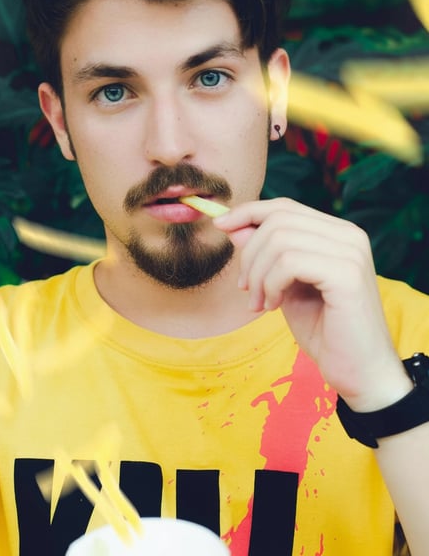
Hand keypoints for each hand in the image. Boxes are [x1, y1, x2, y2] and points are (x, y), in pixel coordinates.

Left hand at [214, 198, 411, 410]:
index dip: (249, 212)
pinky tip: (273, 306)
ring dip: (258, 274)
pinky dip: (271, 284)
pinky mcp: (346, 274)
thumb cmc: (324, 330)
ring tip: (259, 303)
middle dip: (250, 253)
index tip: (221, 225)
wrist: (359, 372)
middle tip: (246, 289)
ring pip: (279, 239)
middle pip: (278, 219)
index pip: (285, 207)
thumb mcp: (285, 285)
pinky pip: (289, 262)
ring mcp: (350, 252)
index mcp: (338, 233)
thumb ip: (266, 255)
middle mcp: (349, 235)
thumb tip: (234, 226)